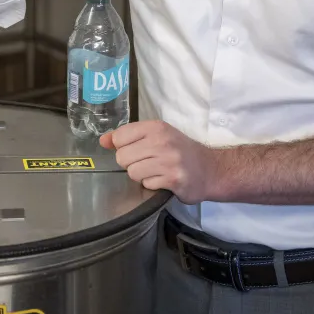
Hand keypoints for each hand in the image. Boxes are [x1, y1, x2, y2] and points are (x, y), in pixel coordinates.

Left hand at [100, 120, 224, 204]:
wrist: (211, 169)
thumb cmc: (180, 151)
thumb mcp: (156, 136)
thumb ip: (128, 137)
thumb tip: (103, 141)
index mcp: (156, 127)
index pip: (120, 137)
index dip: (123, 147)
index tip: (136, 150)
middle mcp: (161, 141)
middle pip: (122, 157)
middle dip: (131, 163)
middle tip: (148, 163)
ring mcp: (168, 161)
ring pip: (133, 172)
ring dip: (142, 176)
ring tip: (156, 172)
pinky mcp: (173, 179)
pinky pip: (147, 184)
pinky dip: (153, 185)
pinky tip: (164, 180)